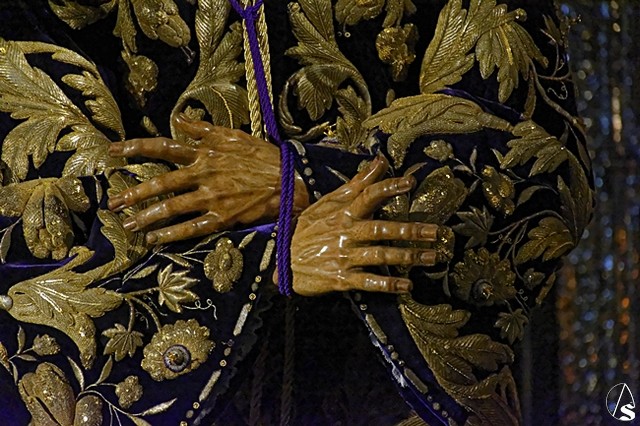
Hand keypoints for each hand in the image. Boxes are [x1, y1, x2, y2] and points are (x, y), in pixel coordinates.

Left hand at [107, 114, 309, 243]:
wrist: (290, 179)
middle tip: (112, 202)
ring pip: (172, 208)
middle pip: (161, 183)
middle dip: (134, 193)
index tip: (112, 152)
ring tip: (128, 225)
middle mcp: (204, 174)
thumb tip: (178, 119)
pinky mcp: (222, 218)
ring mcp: (212, 198)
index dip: (135, 148)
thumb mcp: (233, 135)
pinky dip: (171, 235)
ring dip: (147, 217)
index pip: (163, 147)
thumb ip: (203, 128)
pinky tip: (155, 240)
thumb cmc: (262, 156)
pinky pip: (191, 228)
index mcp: (205, 152)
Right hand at [288, 156, 437, 295]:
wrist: (283, 261)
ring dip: (408, 257)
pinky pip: (368, 282)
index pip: (368, 196)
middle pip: (381, 230)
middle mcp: (346, 234)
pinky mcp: (342, 279)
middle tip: (437, 232)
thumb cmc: (310, 229)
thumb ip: (357, 184)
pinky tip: (406, 285)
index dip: (388, 188)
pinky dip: (388, 284)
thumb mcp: (328, 203)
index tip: (410, 182)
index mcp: (344, 213)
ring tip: (432, 257)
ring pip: (380, 256)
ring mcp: (345, 257)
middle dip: (411, 231)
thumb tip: (380, 161)